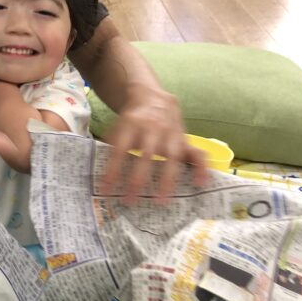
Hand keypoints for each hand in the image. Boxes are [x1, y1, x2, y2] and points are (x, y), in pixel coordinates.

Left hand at [101, 86, 207, 203]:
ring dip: (167, 180)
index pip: (120, 149)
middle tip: (130, 201)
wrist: (153, 98)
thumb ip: (110, 145)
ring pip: (172, 157)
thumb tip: (99, 171)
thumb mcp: (117, 126)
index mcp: (132, 124)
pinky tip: (201, 183)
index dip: (112, 170)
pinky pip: (197, 152)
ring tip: (161, 202)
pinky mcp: (186, 139)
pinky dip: (202, 168)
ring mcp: (172, 133)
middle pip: (147, 155)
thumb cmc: (131, 120)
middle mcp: (154, 128)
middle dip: (138, 179)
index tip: (106, 190)